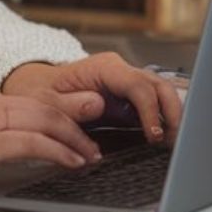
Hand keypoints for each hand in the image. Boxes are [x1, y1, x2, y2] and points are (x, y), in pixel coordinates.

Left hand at [0, 53, 184, 146]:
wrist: (36, 88)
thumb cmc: (39, 92)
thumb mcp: (45, 101)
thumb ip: (69, 105)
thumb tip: (98, 104)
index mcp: (103, 68)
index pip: (136, 85)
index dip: (149, 111)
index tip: (154, 135)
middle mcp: (119, 71)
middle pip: (158, 85)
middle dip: (172, 112)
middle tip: (175, 141)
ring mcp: (126, 83)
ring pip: (161, 93)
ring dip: (172, 116)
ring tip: (174, 143)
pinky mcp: (128, 98)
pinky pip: (153, 104)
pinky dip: (163, 120)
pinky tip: (165, 139)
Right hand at [0, 89, 102, 189]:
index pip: (28, 102)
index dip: (57, 112)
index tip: (73, 124)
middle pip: (45, 107)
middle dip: (76, 120)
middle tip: (95, 135)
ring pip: (47, 121)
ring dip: (75, 138)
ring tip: (92, 154)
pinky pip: (34, 143)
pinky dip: (60, 151)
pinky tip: (73, 162)